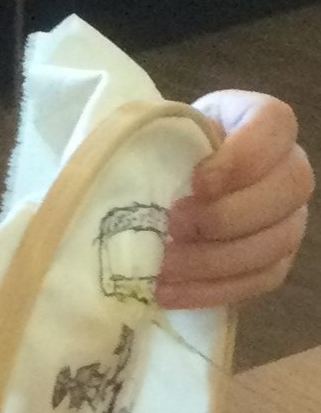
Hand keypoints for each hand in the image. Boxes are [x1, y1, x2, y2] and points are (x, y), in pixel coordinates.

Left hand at [156, 91, 311, 308]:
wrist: (160, 188)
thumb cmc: (157, 153)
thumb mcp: (154, 134)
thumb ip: (154, 139)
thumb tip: (121, 166)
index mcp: (260, 121)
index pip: (276, 124)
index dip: (243, 156)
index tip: (197, 181)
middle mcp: (287, 166)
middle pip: (290, 187)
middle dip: (228, 214)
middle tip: (173, 226)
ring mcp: (288, 217)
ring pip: (277, 241)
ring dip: (215, 259)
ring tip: (163, 265)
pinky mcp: (274, 261)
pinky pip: (258, 280)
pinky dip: (210, 289)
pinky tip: (167, 291)